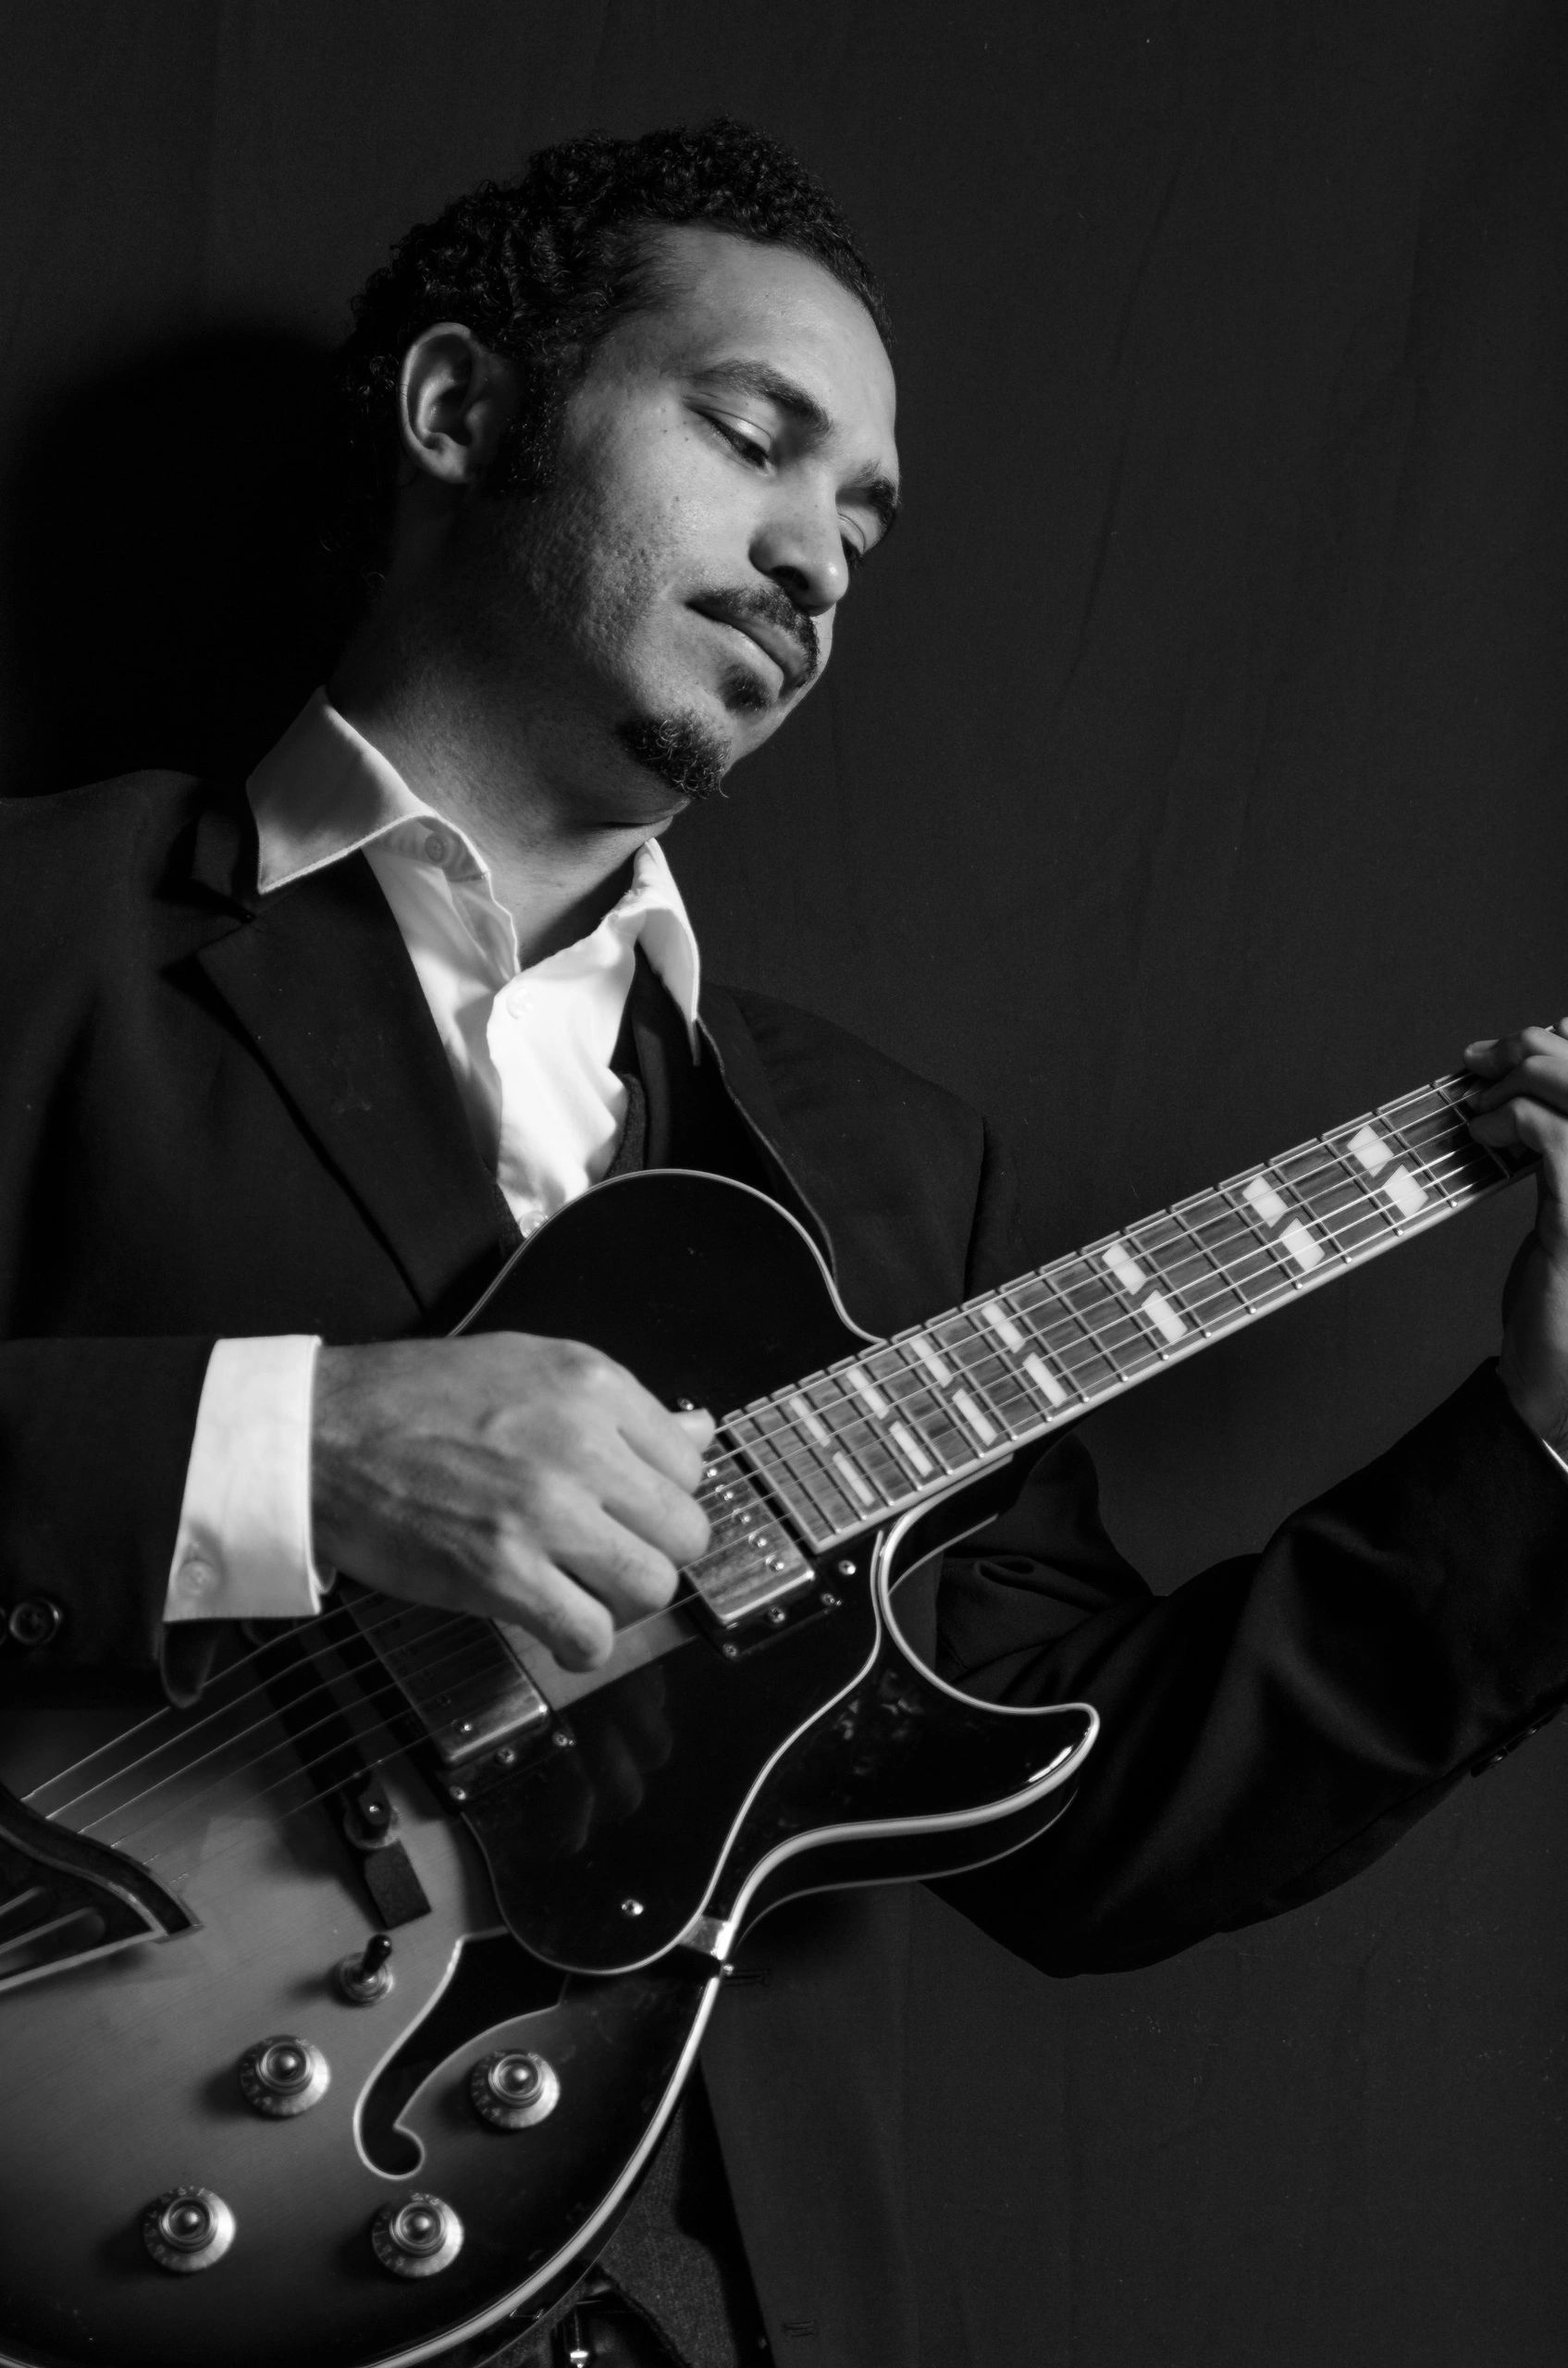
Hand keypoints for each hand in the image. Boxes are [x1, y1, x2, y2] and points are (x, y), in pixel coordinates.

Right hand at [310, 1335, 712, 1669]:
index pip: (690, 1463)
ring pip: (652, 1587)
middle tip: (608, 1555)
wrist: (321, 1435)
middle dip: (652, 1552)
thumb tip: (699, 1432)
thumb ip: (619, 1406)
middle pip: (684, 1531)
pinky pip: (590, 1633)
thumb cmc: (411, 1400)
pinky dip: (582, 1644)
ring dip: (622, 1602)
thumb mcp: (528, 1366)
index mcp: (591, 1385)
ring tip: (583, 1591)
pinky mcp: (502, 1572)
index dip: (660, 1497)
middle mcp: (580, 1443)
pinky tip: (556, 1627)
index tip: (629, 1510)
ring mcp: (543, 1511)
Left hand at [1466, 1021, 1567, 1451]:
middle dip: (1532, 1049)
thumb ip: (1559, 1144)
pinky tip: (1484, 1137)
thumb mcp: (1566, 1201)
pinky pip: (1559, 1138)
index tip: (1511, 1047)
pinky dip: (1514, 1120)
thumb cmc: (1559, 1290)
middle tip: (1478, 1061)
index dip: (1566, 1041)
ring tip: (1479, 1106)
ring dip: (1520, 1081)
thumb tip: (1537, 1078)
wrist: (1557, 1372)